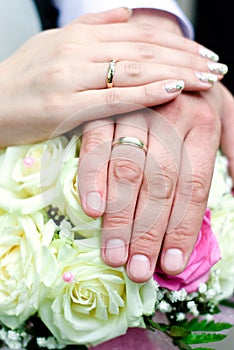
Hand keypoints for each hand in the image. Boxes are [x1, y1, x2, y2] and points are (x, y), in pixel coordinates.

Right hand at [0, 8, 226, 147]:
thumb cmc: (23, 78)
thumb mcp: (54, 44)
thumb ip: (91, 27)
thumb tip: (126, 11)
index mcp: (77, 37)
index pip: (138, 35)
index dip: (175, 43)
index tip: (204, 53)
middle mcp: (76, 51)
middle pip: (142, 50)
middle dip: (184, 57)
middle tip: (216, 66)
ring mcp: (70, 77)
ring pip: (133, 70)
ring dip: (175, 73)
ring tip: (206, 78)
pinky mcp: (64, 106)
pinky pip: (113, 97)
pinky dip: (147, 92)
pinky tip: (174, 90)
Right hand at [79, 83, 233, 282]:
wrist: (161, 51)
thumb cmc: (194, 93)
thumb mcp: (227, 112)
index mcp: (205, 122)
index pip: (193, 186)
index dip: (181, 228)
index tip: (169, 265)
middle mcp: (172, 115)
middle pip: (160, 183)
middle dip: (148, 231)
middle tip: (137, 269)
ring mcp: (135, 109)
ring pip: (128, 169)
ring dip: (120, 216)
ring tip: (114, 254)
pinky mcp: (105, 107)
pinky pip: (96, 145)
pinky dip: (93, 177)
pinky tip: (93, 210)